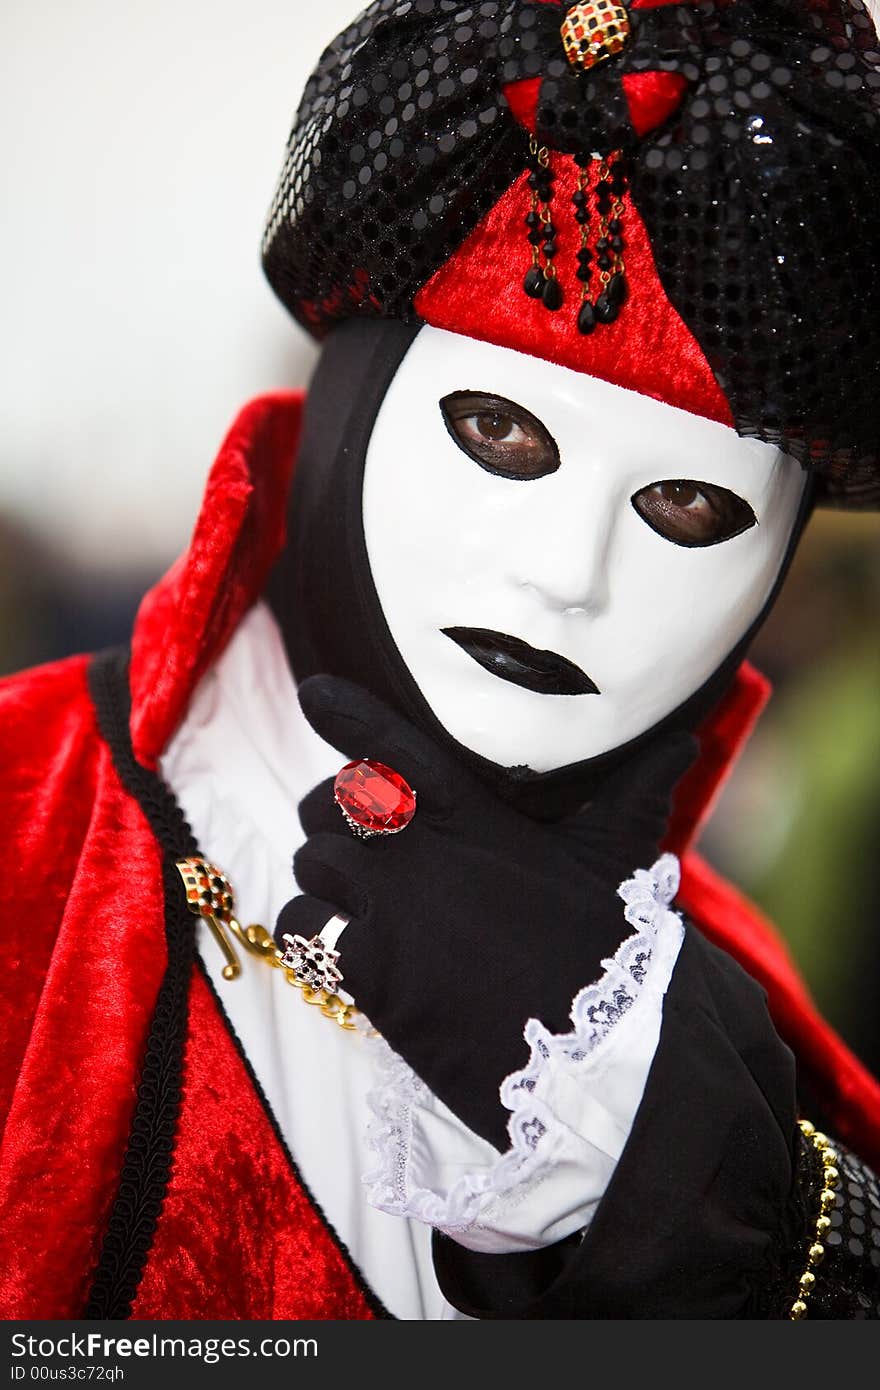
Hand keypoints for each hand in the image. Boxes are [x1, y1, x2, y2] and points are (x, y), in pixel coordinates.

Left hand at [277, 675, 695, 1149]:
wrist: (595, 1051)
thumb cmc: (607, 951)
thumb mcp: (614, 860)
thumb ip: (631, 794)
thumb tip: (680, 743)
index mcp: (476, 816)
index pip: (396, 747)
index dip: (350, 714)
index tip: (315, 693)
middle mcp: (424, 853)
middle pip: (333, 800)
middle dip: (331, 812)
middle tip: (350, 837)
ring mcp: (393, 911)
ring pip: (314, 860)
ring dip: (322, 874)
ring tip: (345, 895)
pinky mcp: (372, 972)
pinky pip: (304, 929)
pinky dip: (310, 932)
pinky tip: (336, 945)